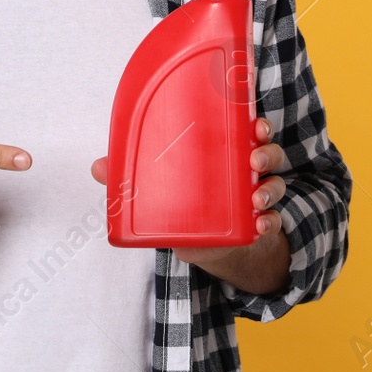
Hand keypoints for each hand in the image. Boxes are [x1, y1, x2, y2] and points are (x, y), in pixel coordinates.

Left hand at [89, 115, 285, 266]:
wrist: (214, 247)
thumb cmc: (188, 206)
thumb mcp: (162, 191)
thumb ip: (132, 179)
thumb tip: (96, 167)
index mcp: (226, 154)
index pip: (246, 132)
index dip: (255, 125)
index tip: (255, 124)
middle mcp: (247, 171)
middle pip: (266, 153)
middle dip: (265, 152)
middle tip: (254, 158)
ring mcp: (257, 197)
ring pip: (275, 184)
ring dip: (270, 188)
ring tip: (257, 197)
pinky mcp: (260, 225)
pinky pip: (273, 221)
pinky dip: (271, 222)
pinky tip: (262, 224)